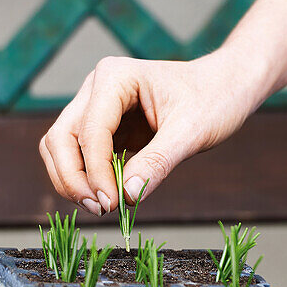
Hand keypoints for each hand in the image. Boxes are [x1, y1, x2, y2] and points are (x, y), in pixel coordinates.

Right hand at [39, 50, 268, 214]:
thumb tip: (128, 195)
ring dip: (73, 180)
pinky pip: (79, 155)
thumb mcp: (192, 132)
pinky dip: (86, 178)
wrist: (226, 86)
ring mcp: (95, 106)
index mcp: (115, 77)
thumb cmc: (214, 98)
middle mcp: (96, 88)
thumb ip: (158, 162)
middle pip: (61, 138)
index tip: (111, 204)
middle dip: (73, 178)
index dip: (95, 172)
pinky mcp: (103, 126)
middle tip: (101, 209)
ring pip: (61, 148)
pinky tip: (109, 197)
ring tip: (102, 207)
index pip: (89, 130)